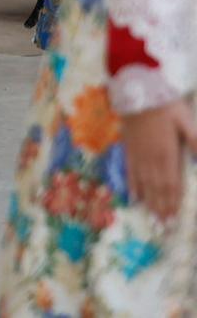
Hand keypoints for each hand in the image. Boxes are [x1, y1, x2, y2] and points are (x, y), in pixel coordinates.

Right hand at [121, 100, 196, 220]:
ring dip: (149, 202)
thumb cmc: (164, 105)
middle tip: (164, 227)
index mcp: (168, 154)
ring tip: (152, 218)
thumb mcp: (186, 121)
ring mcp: (138, 155)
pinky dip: (132, 186)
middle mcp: (152, 159)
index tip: (174, 219)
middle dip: (162, 208)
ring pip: (144, 184)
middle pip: (158, 188)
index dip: (173, 202)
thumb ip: (196, 143)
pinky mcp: (129, 150)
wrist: (136, 91)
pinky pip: (130, 172)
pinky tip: (133, 198)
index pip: (172, 184)